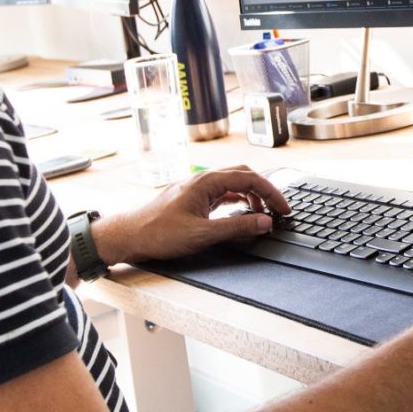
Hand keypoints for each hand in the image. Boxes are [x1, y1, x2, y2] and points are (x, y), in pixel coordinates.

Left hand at [94, 166, 290, 264]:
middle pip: (243, 175)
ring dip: (251, 196)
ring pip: (232, 183)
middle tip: (278, 210)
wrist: (128, 236)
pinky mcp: (192, 198)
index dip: (272, 193)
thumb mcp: (203, 234)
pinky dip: (237, 200)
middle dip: (264, 191)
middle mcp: (202, 180)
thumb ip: (237, 227)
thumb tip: (264, 222)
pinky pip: (221, 193)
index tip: (284, 209)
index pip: (250, 178)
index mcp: (207, 182)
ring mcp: (196, 188)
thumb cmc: (159, 233)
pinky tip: (240, 213)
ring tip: (262, 215)